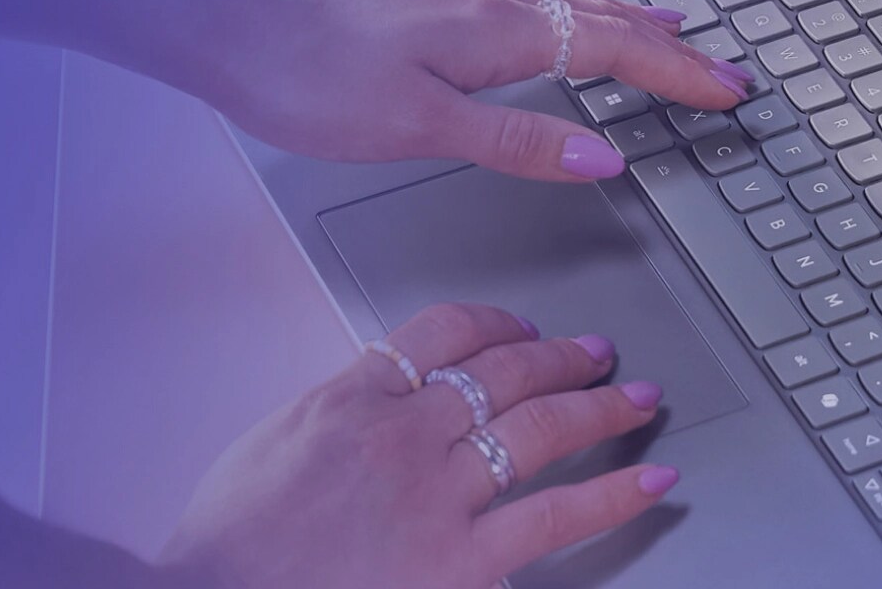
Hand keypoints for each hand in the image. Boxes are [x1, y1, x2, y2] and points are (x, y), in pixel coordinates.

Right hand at [158, 303, 674, 588]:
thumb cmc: (231, 543)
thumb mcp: (274, 446)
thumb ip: (337, 417)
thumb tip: (376, 406)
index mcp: (352, 397)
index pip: (441, 331)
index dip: (495, 323)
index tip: (518, 328)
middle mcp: (403, 434)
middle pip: (503, 370)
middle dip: (561, 356)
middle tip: (596, 352)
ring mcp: (437, 495)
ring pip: (540, 427)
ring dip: (600, 405)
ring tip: (637, 397)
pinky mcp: (461, 558)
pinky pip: (555, 514)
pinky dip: (613, 493)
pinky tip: (651, 481)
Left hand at [186, 0, 750, 180]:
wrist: (224, 28)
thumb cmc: (306, 78)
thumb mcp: (419, 127)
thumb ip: (515, 142)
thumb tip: (601, 153)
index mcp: (492, 31)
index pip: (611, 48)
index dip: (676, 73)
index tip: (729, 91)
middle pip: (597, 19)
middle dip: (667, 45)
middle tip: (722, 66)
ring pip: (560, 1)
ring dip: (621, 17)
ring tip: (666, 24)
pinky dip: (561, 2)